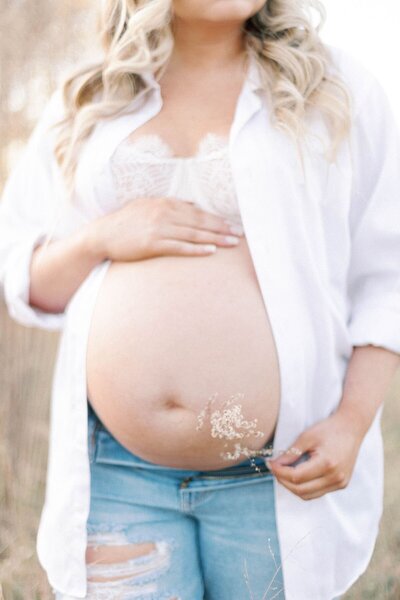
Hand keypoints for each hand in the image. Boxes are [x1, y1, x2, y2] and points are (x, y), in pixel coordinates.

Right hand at [86, 196, 243, 261]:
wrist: (103, 235)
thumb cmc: (127, 222)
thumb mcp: (148, 206)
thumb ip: (171, 205)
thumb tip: (193, 205)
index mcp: (165, 204)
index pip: (197, 212)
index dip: (217, 219)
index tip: (232, 225)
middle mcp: (164, 213)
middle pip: (200, 222)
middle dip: (222, 228)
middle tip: (240, 234)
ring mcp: (159, 229)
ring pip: (194, 234)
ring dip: (216, 238)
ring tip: (232, 243)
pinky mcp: (153, 244)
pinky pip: (180, 247)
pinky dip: (196, 249)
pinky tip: (211, 251)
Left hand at [266, 411, 364, 499]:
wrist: (351, 427)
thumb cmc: (329, 429)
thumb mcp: (307, 436)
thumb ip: (291, 453)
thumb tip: (275, 464)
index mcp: (327, 464)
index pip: (296, 477)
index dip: (280, 472)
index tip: (270, 464)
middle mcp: (335, 477)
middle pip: (301, 490)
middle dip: (283, 481)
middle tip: (274, 469)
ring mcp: (340, 483)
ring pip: (309, 495)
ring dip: (293, 487)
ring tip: (283, 473)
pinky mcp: (341, 484)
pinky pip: (318, 492)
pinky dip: (305, 487)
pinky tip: (298, 475)